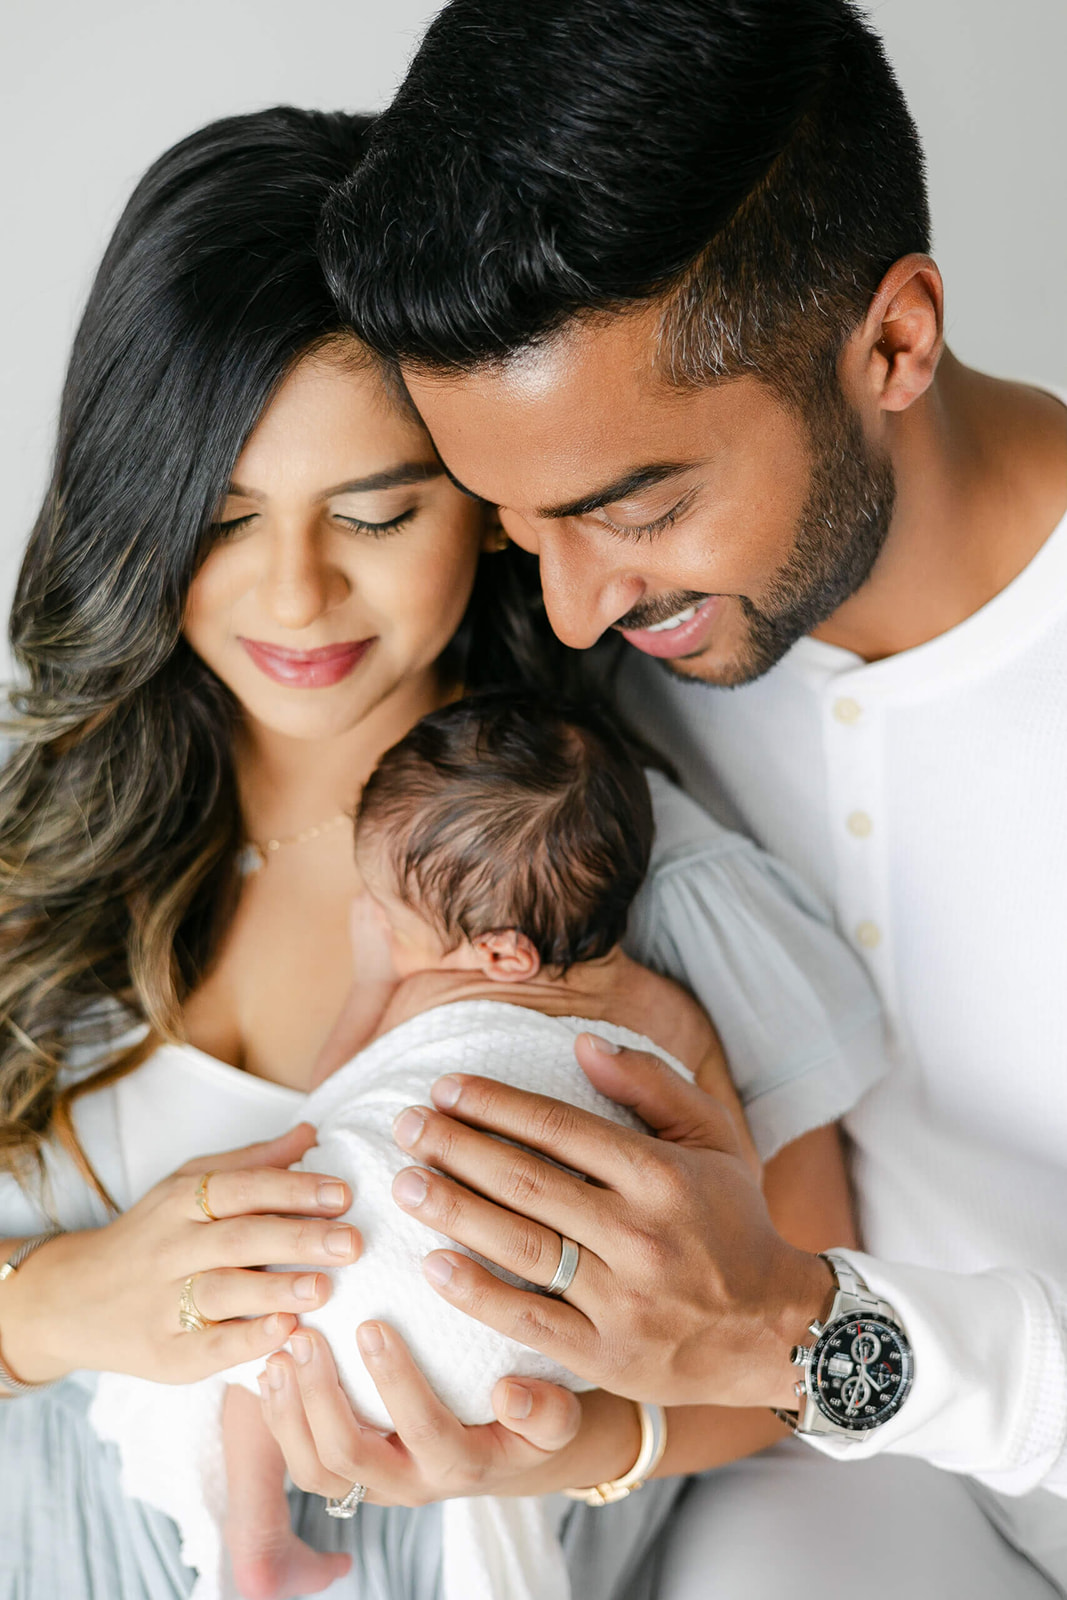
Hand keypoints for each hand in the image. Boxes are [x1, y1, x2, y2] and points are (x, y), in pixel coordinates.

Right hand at [1, 1124, 361, 1384]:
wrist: (69, 1299)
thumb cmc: (150, 1235)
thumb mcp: (188, 1185)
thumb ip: (252, 1162)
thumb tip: (311, 1134)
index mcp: (182, 1202)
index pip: (241, 1189)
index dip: (292, 1190)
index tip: (343, 1194)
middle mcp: (170, 1249)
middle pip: (237, 1240)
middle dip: (298, 1239)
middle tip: (352, 1241)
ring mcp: (163, 1304)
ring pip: (221, 1293)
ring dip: (274, 1291)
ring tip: (324, 1288)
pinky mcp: (161, 1354)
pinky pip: (206, 1349)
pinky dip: (246, 1341)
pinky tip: (284, 1333)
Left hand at [258, 1323, 597, 1506]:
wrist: (506, 1457)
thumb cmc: (530, 1422)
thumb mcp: (558, 1420)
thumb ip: (548, 1411)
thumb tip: (511, 1391)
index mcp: (461, 1466)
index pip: (424, 1430)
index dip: (395, 1382)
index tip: (372, 1324)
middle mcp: (410, 1485)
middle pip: (349, 1458)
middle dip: (320, 1396)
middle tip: (307, 1335)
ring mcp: (373, 1485)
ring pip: (314, 1470)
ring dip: (288, 1412)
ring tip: (280, 1351)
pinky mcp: (347, 1477)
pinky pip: (299, 1462)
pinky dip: (277, 1417)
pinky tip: (270, 1368)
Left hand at [389, 1038, 833, 1409]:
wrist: (776, 1328)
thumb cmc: (734, 1221)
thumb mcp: (713, 1138)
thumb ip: (651, 1084)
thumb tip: (583, 1042)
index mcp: (661, 1174)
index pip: (559, 1127)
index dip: (495, 1104)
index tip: (445, 1088)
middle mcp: (639, 1233)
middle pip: (527, 1181)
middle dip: (456, 1148)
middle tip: (404, 1126)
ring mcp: (622, 1298)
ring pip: (521, 1245)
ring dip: (454, 1210)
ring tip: (404, 1185)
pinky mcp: (608, 1355)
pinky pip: (530, 1319)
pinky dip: (477, 1293)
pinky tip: (433, 1266)